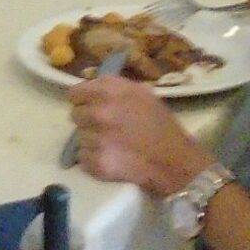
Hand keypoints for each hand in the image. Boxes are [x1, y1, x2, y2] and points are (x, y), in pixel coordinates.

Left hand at [66, 76, 215, 193]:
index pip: (74, 93)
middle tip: (106, 127)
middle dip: (88, 121)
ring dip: (92, 141)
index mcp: (108, 91)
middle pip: (75, 115)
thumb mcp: (141, 93)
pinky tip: (113, 157)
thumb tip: (90, 87)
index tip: (90, 106)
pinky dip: (94, 159)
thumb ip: (112, 87)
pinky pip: (83, 158)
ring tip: (114, 144)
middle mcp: (98, 112)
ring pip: (79, 138)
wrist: (174, 159)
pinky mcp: (96, 162)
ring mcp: (96, 139)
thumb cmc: (160, 123)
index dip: (82, 100)